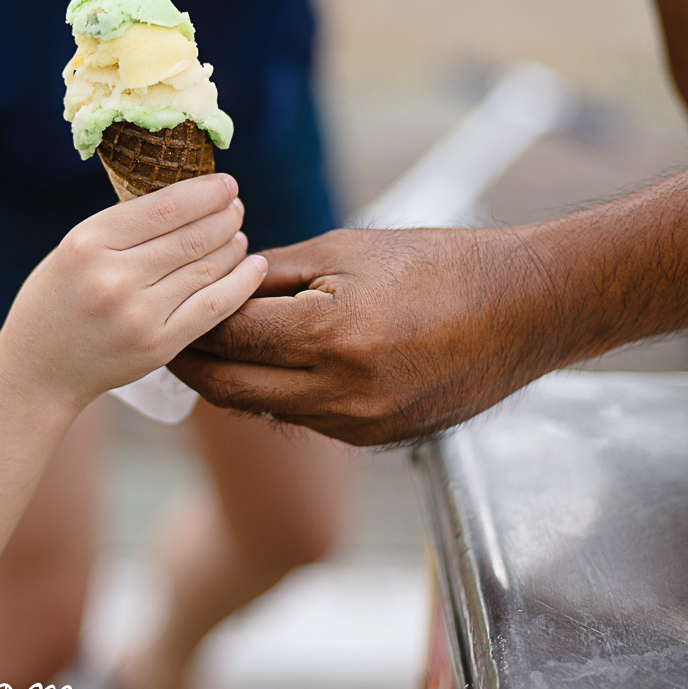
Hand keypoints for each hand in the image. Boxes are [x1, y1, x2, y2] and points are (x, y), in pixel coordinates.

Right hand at [0, 173, 268, 404]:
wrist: (38, 370)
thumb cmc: (59, 299)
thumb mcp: (75, 249)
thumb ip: (125, 226)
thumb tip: (192, 197)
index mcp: (88, 242)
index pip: (165, 206)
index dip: (205, 192)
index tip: (226, 184)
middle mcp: (114, 277)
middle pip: (192, 236)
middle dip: (225, 217)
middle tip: (236, 208)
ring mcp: (138, 315)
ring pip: (207, 268)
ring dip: (233, 247)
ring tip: (239, 236)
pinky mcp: (157, 346)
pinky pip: (214, 307)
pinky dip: (241, 283)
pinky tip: (254, 267)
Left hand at [170, 227, 565, 445]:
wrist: (524, 310)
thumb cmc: (438, 264)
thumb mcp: (347, 249)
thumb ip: (275, 272)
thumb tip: (217, 280)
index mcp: (330, 336)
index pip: (230, 333)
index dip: (190, 315)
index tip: (165, 298)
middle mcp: (340, 393)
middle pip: (231, 387)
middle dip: (191, 362)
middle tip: (163, 334)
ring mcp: (359, 424)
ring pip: (265, 408)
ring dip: (232, 380)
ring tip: (207, 347)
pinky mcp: (376, 438)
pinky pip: (305, 419)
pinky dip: (277, 393)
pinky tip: (268, 364)